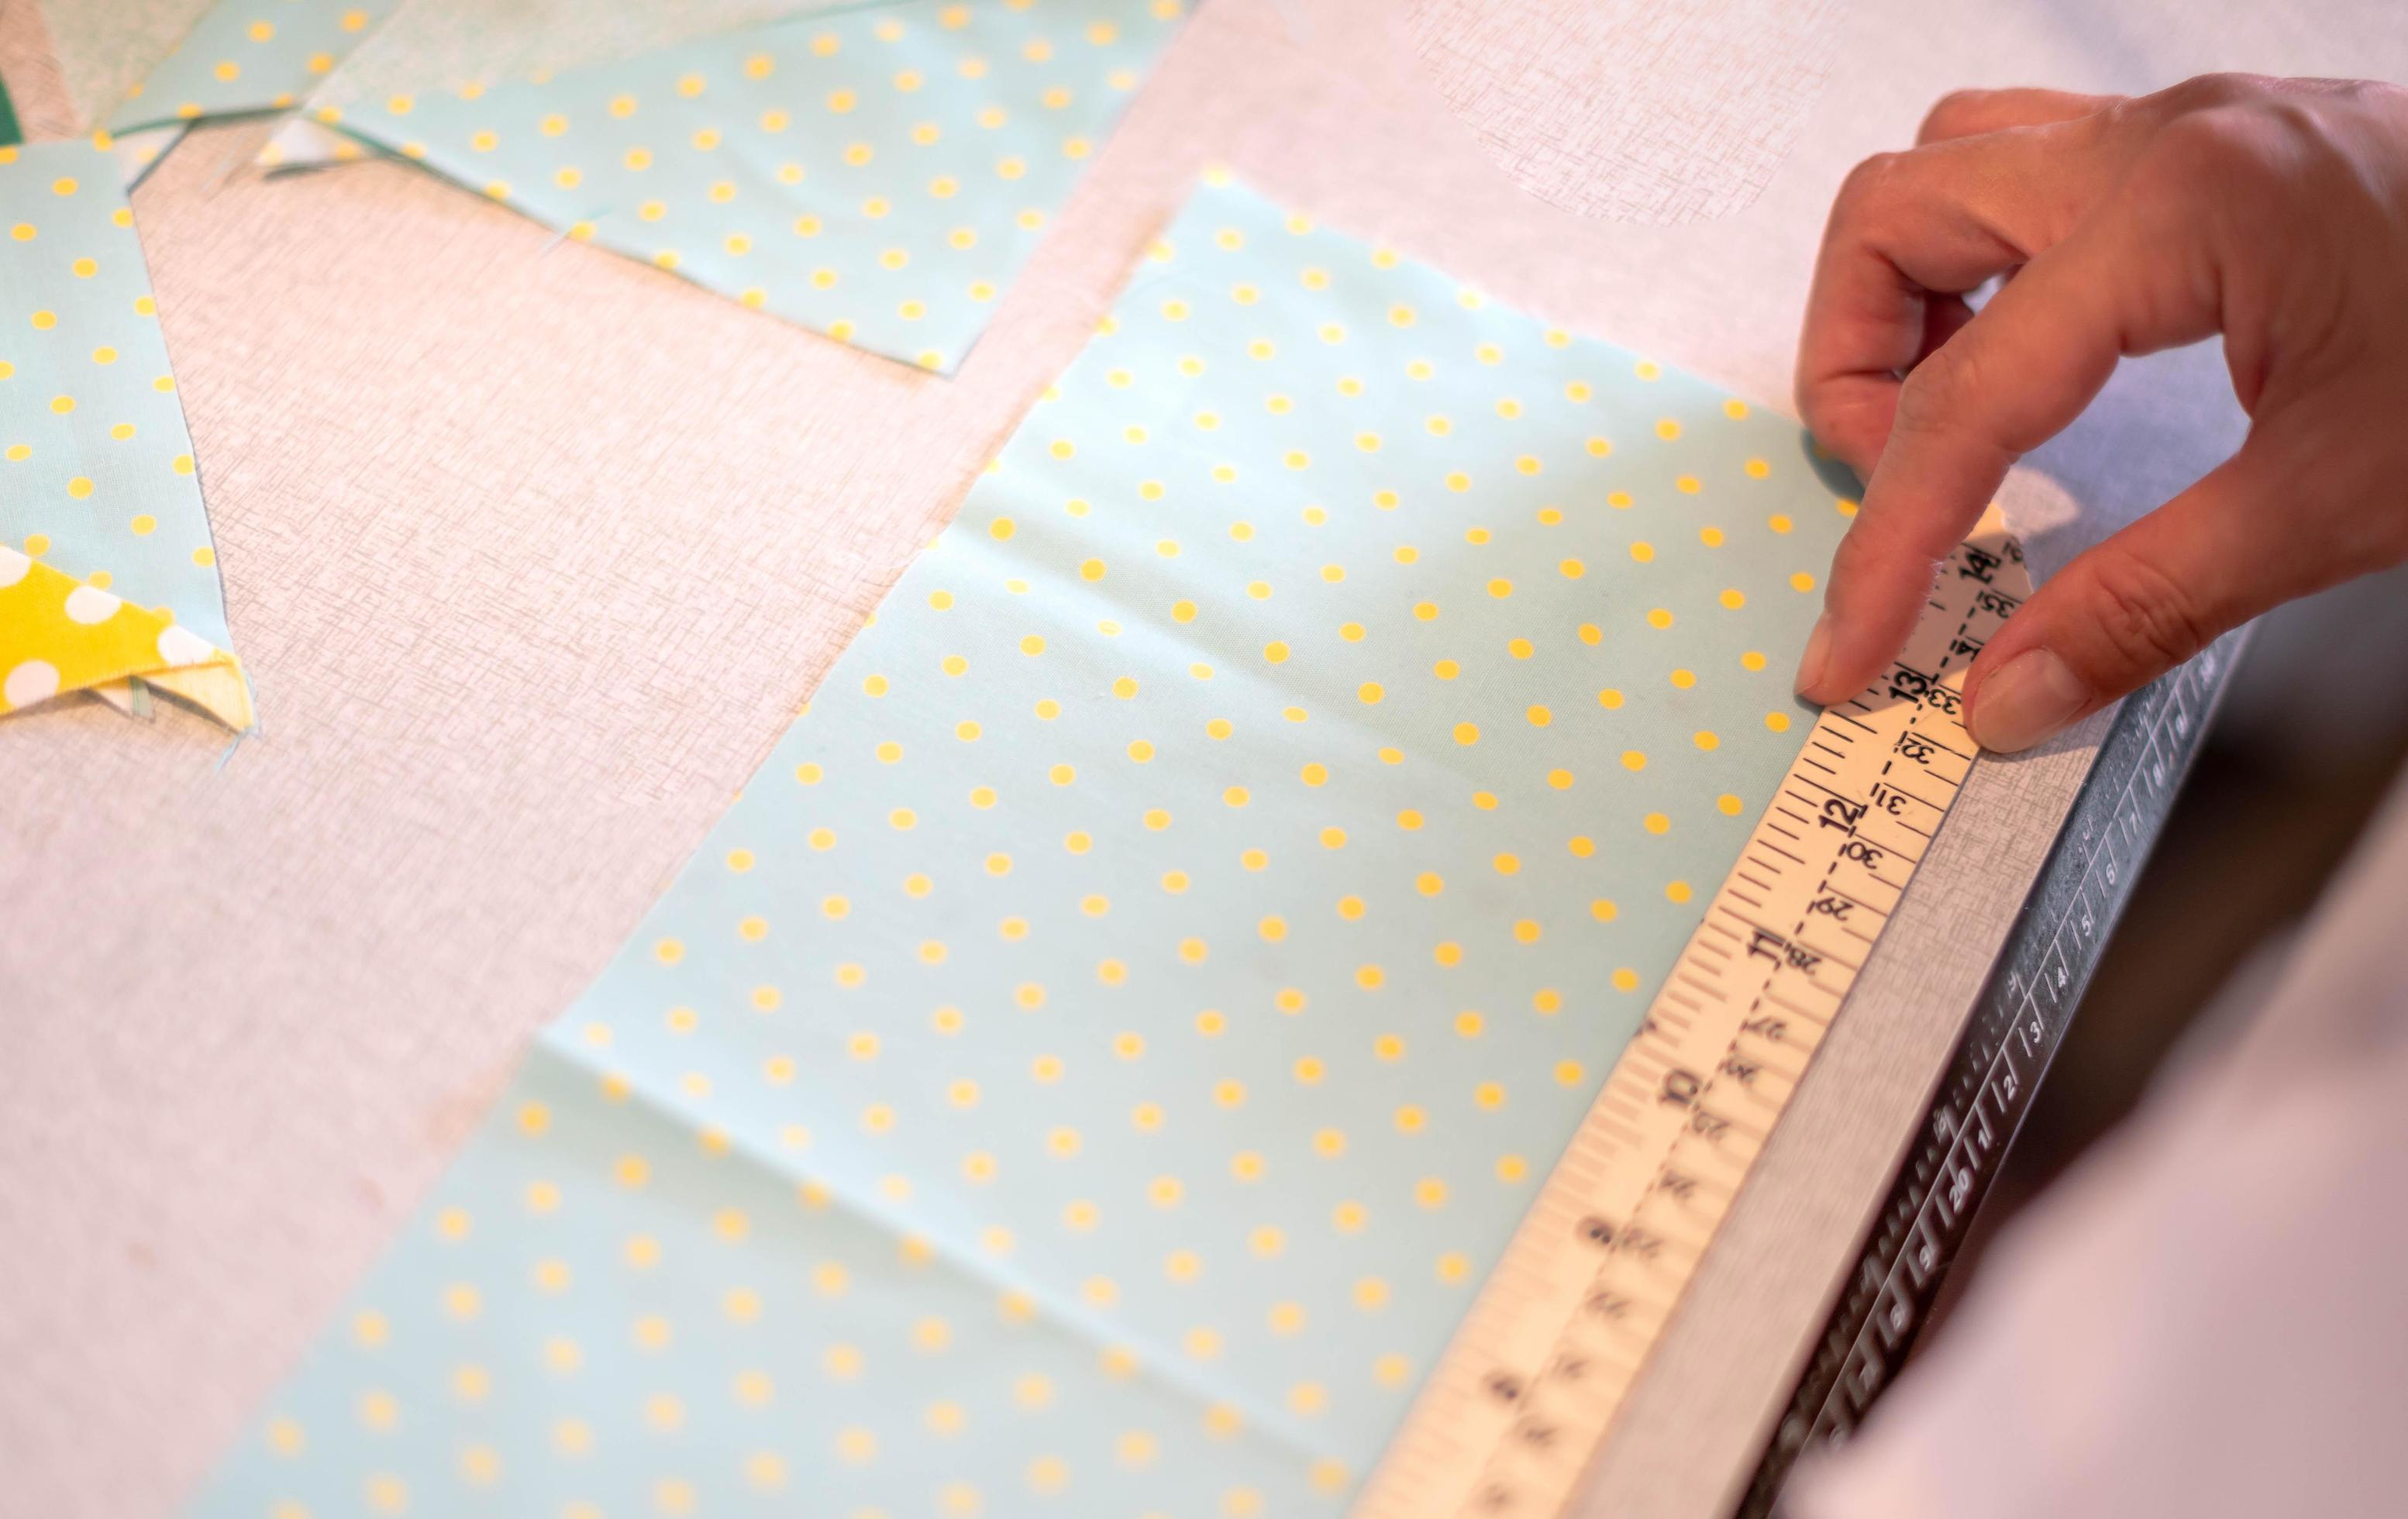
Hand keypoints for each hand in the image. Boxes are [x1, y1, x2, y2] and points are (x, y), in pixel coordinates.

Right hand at [1792, 75, 2407, 750]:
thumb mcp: (2338, 505)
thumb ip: (2146, 606)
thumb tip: (2008, 694)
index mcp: (2189, 210)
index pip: (1968, 397)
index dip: (1890, 540)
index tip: (1853, 644)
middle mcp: (2167, 138)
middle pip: (1897, 215)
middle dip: (1852, 367)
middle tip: (1886, 487)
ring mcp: (2190, 127)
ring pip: (1949, 167)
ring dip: (1906, 293)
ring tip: (1933, 415)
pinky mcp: (2215, 148)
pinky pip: (2031, 169)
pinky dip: (1984, 263)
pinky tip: (2024, 352)